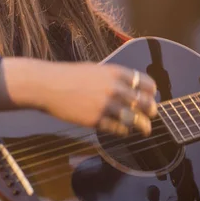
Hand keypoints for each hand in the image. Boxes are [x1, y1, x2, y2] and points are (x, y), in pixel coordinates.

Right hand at [0, 58, 156, 136]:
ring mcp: (104, 105)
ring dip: (142, 125)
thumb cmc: (68, 76)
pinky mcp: (95, 119)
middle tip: (152, 114)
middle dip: (151, 110)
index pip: (144, 83)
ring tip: (145, 129)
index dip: (151, 92)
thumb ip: (112, 78)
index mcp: (114, 73)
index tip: (151, 96)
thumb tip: (128, 88)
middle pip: (144, 102)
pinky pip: (117, 128)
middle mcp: (113, 88)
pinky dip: (123, 130)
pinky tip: (123, 130)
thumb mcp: (94, 70)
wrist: (47, 85)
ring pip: (134, 119)